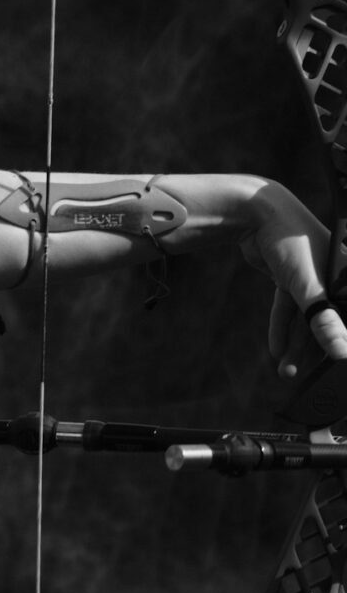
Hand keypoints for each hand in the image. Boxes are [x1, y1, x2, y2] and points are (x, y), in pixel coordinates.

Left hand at [236, 185, 346, 375]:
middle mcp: (337, 278)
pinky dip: (283, 327)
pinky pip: (290, 308)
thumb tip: (342, 353)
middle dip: (319, 350)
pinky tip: (277, 350)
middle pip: (331, 321)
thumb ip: (323, 320)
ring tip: (287, 372)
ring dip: (298, 344)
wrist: (254, 213)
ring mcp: (314, 278)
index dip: (345, 341)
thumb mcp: (308, 286)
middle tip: (309, 379)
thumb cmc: (290, 241)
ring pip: (309, 318)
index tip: (341, 367)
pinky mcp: (292, 277)